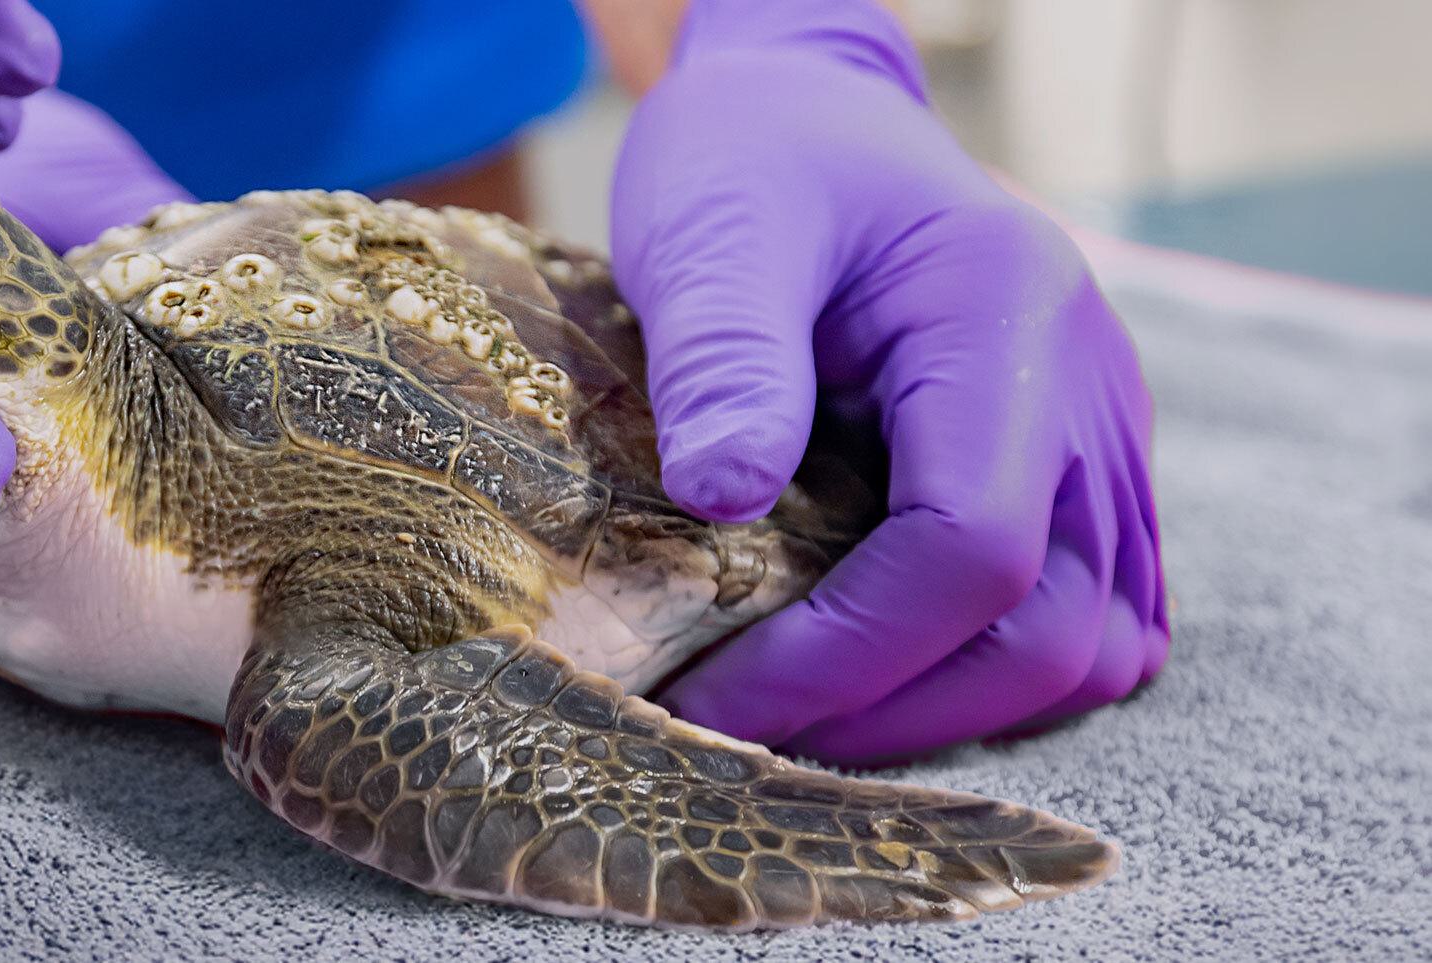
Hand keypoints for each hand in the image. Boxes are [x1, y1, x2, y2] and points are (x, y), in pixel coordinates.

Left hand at [612, 0, 1168, 763]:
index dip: (845, 655)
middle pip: (1050, 631)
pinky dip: (996, 674)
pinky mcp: (1081, 473)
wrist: (814, 119)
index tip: (713, 698)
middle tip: (746, 735)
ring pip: (1089, 648)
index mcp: (1008, 319)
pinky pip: (1089, 617)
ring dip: (954, 713)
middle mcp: (1088, 391)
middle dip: (894, 712)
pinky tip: (883, 675)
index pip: (970, 547)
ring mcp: (1102, 438)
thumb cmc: (758, 161)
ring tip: (809, 717)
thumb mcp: (713, 229)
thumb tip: (725, 505)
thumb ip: (725, 358)